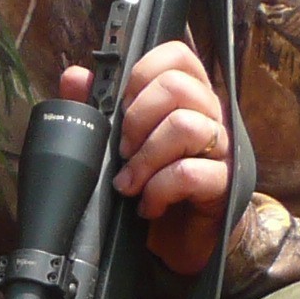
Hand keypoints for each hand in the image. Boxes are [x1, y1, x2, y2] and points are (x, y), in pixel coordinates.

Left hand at [59, 43, 231, 276]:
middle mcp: (209, 115)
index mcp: (187, 97)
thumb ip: (97, 109)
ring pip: (185, 126)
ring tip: (130, 183)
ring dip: (145, 158)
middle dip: (137, 119)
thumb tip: (75, 77)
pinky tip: (148, 205)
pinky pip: (189, 173)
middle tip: (122, 150)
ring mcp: (221, 149)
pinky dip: (158, 190)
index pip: (176, 55)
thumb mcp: (119, 146)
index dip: (143, 74)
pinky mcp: (224, 184)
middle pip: (179, 86)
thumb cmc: (153, 185)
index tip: (122, 106)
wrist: (182, 243)